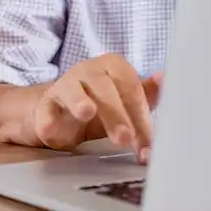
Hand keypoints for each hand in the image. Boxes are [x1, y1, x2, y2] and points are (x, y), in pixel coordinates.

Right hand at [31, 54, 161, 160]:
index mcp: (112, 66)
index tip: (146, 144)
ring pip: (73, 91)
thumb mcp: (125, 101)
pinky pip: (45, 109)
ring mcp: (64, 85)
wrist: (58, 111)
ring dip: (80, 102)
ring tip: (86, 113)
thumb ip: (146, 95)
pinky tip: (50, 131)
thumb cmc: (99, 104)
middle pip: (104, 88)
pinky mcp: (45, 104)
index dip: (140, 115)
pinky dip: (47, 119)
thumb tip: (165, 80)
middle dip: (116, 114)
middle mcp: (88, 70)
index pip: (130, 86)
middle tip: (125, 139)